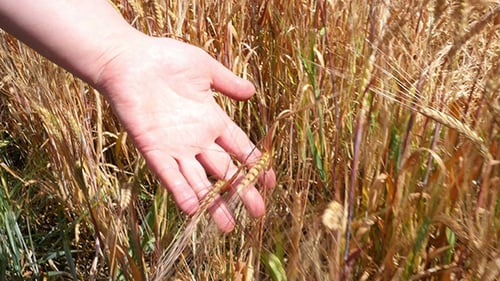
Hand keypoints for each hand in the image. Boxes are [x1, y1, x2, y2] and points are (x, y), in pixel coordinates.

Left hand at [95, 35, 275, 231]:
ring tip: (228, 226)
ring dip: (213, 203)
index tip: (270, 183)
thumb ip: (227, 83)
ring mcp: (176, 147)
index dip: (255, 165)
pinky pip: (169, 176)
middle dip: (242, 192)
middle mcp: (197, 139)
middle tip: (258, 213)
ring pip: (199, 181)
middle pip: (225, 171)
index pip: (240, 147)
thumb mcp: (204, 68)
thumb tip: (252, 93)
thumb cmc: (166, 59)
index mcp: (212, 119)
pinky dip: (181, 192)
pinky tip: (194, 210)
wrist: (128, 60)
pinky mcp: (153, 149)